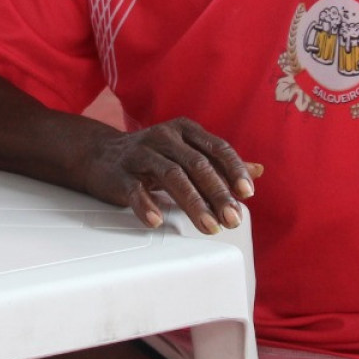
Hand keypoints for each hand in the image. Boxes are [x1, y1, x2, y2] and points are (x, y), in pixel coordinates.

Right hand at [79, 117, 261, 234]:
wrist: (99, 154)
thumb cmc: (151, 156)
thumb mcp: (186, 152)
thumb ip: (219, 162)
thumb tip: (258, 170)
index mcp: (184, 130)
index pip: (216, 148)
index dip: (234, 169)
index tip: (247, 193)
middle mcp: (163, 137)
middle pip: (196, 164)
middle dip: (217, 193)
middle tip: (232, 219)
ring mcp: (140, 153)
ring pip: (171, 176)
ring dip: (193, 204)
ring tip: (208, 227)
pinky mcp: (119, 173)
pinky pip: (134, 189)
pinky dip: (146, 205)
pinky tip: (157, 220)